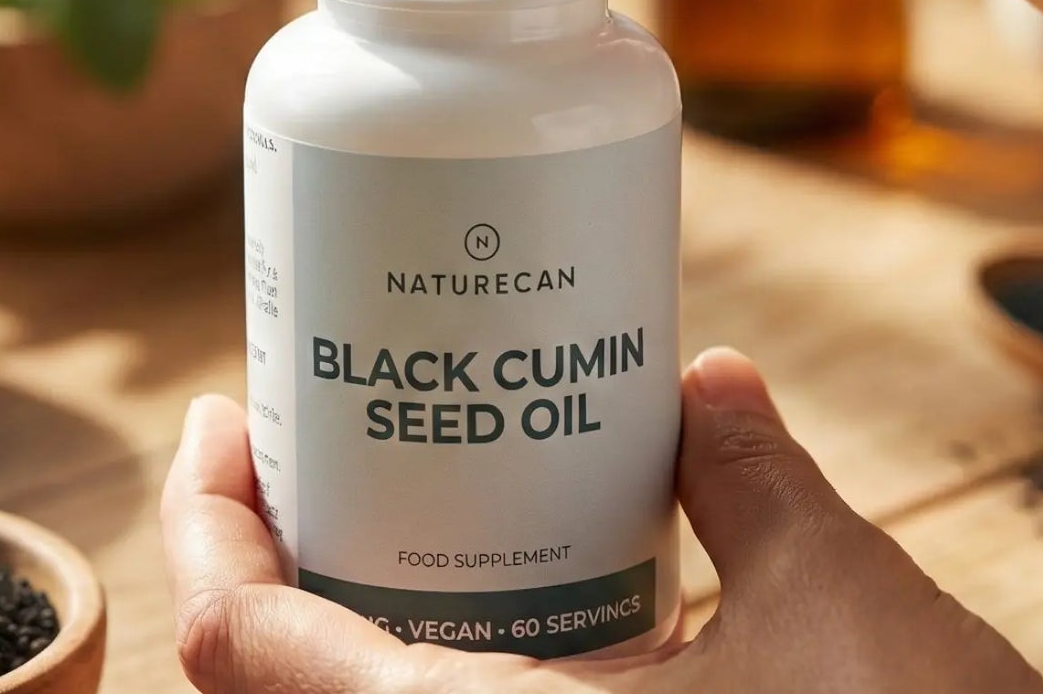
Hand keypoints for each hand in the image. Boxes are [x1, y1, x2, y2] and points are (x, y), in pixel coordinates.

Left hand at [162, 348, 1042, 693]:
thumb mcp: (838, 602)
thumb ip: (757, 478)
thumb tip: (714, 379)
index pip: (242, 644)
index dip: (204, 518)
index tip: (228, 416)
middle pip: (270, 690)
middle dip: (268, 558)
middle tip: (316, 442)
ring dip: (339, 626)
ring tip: (394, 508)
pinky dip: (424, 677)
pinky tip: (504, 612)